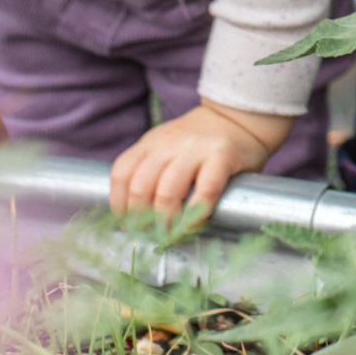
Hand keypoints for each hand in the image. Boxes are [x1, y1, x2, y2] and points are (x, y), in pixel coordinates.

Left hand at [109, 98, 284, 222]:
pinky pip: (205, 190)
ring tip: (169, 235)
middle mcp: (167, 144)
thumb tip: (135, 216)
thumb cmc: (199, 143)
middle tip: (148, 234)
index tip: (124, 224)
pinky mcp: (221, 157)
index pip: (121, 173)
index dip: (118, 203)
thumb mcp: (166, 148)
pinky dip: (195, 214)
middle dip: (140, 218)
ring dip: (165, 221)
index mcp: (150, 143)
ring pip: (167, 192)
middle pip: (141, 186)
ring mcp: (194, 149)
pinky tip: (193, 225)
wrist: (236, 118)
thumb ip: (151, 171)